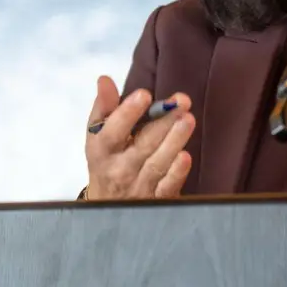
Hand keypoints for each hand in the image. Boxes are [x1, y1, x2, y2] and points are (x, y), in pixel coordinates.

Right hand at [83, 76, 193, 199]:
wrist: (109, 207)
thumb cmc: (107, 161)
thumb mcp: (98, 136)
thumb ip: (104, 107)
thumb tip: (104, 79)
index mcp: (102, 151)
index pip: (112, 132)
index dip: (126, 113)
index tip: (144, 94)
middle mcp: (119, 170)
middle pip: (141, 145)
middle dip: (162, 122)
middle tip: (181, 101)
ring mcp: (139, 186)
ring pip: (157, 163)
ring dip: (174, 141)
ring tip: (188, 119)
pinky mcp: (158, 199)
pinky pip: (168, 186)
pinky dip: (176, 173)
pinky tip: (186, 155)